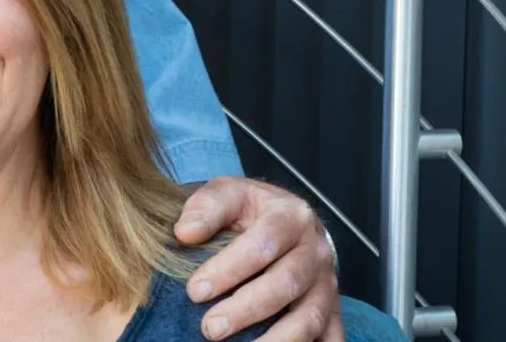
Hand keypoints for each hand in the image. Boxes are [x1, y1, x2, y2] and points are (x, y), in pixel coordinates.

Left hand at [174, 176, 342, 341]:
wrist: (284, 216)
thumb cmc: (250, 208)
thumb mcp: (227, 192)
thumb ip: (206, 207)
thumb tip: (185, 232)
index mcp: (292, 216)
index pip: (262, 245)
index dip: (228, 269)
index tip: (195, 291)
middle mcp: (316, 250)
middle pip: (285, 284)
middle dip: (246, 309)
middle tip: (210, 328)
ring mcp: (327, 283)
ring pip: (309, 317)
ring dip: (276, 340)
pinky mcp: (333, 310)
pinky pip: (331, 337)